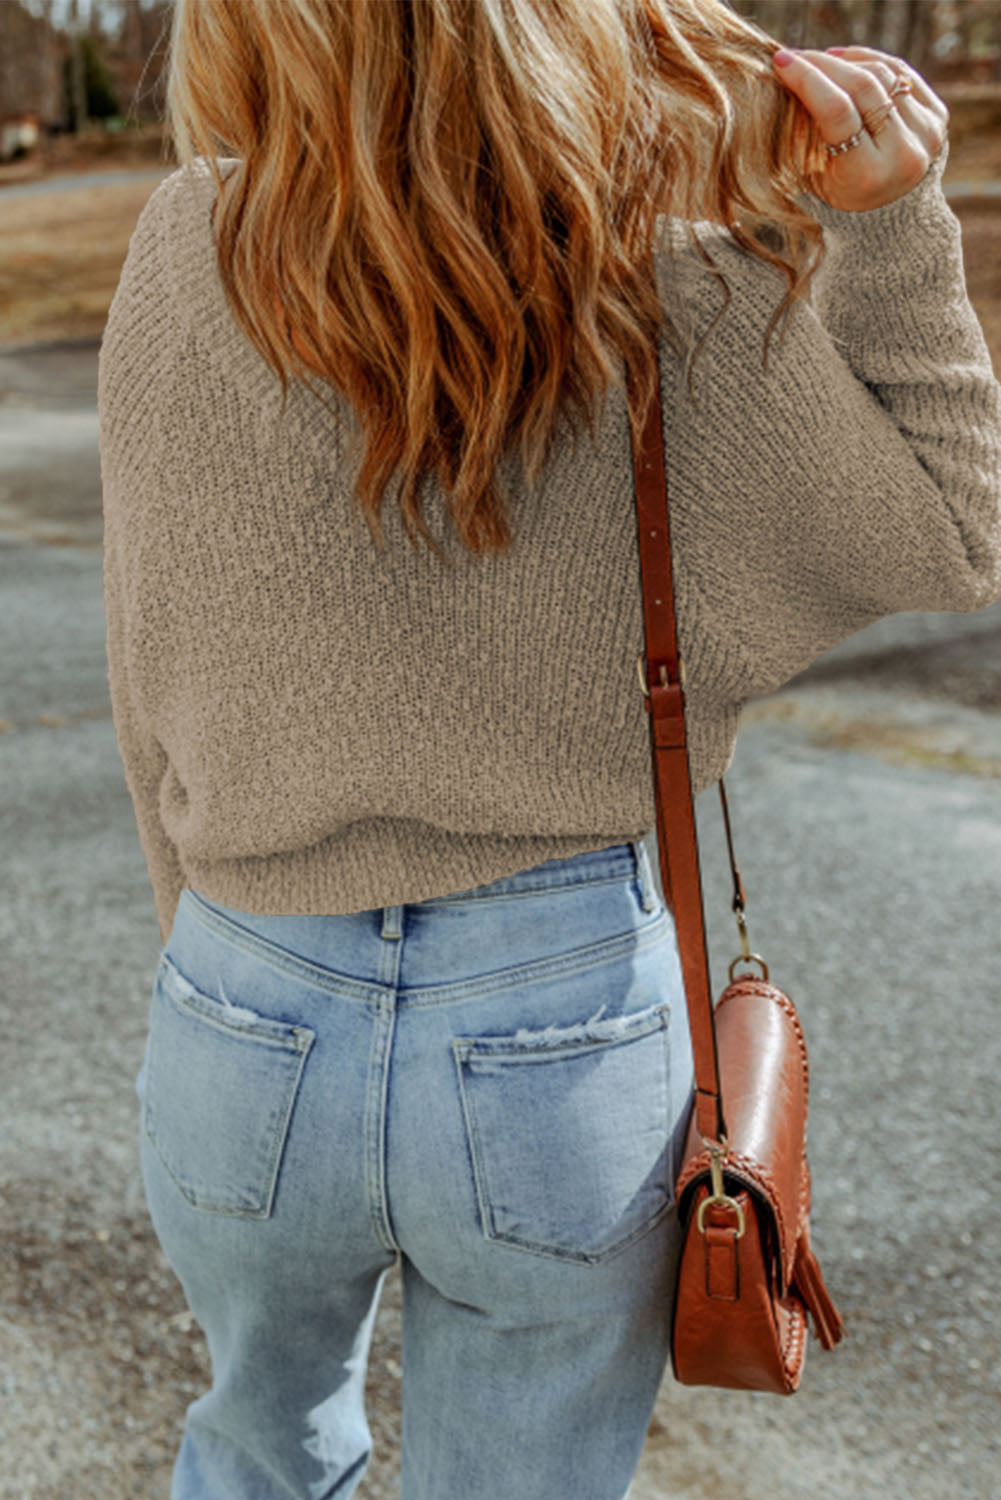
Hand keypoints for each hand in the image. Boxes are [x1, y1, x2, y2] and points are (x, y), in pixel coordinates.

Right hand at [771, 45, 949, 211]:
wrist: (889, 217)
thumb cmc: (838, 197)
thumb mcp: (813, 178)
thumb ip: (806, 136)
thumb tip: (788, 80)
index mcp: (867, 176)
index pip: (837, 112)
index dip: (808, 80)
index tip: (782, 62)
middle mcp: (904, 154)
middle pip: (863, 86)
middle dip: (824, 64)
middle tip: (796, 56)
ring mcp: (926, 134)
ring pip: (883, 74)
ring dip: (846, 61)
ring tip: (818, 62)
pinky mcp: (937, 117)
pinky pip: (901, 72)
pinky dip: (871, 61)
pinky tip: (847, 61)